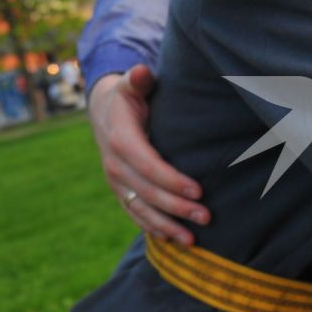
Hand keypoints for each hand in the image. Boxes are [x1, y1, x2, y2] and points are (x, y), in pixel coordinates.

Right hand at [89, 66, 208, 243]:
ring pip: (141, 209)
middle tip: (207, 216)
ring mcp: (116, 181)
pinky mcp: (121, 191)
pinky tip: (172, 240)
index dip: (171, 179)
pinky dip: (152, 228)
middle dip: (177, 207)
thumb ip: (138, 80)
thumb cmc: (129, 97)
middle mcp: (115, 165)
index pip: (147, 164)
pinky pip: (135, 214)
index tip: (198, 190)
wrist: (105, 113)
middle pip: (148, 192)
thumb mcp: (131, 85)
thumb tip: (141, 71)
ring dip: (167, 225)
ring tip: (193, 240)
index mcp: (120, 139)